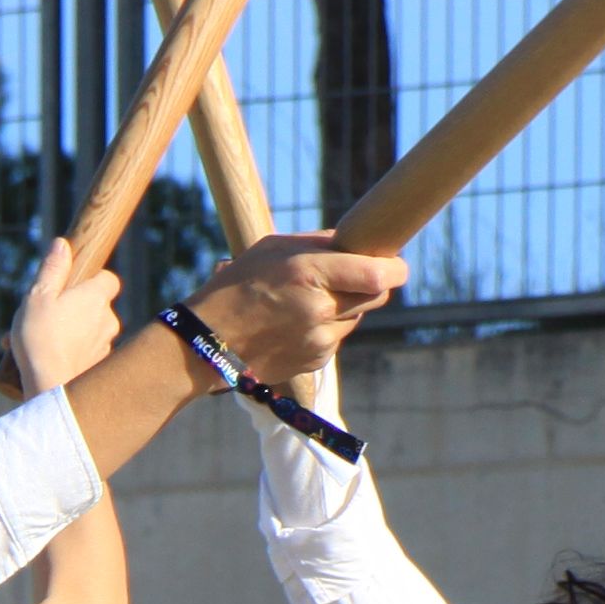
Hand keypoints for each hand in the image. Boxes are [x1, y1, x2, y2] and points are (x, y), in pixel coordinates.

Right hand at [6, 240, 120, 397]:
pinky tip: (46, 359)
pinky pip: (86, 354)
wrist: (50, 388)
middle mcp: (108, 320)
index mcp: (96, 298)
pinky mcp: (99, 368)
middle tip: (45, 316)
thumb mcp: (38, 297)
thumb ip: (52, 269)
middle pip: (96, 306)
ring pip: (89, 332)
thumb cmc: (41, 339)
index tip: (74, 285)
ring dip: (68, 332)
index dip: (93, 280)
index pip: (109, 279)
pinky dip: (70, 353)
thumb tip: (62, 244)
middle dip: (74, 309)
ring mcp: (106, 346)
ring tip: (36, 341)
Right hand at [187, 232, 402, 386]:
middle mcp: (320, 309)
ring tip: (311, 299)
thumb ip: (318, 244)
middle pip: (377, 297)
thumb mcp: (273, 249)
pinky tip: (298, 321)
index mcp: (308, 273)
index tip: (395, 263)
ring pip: (357, 318)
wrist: (209, 341)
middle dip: (374, 283)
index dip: (394, 268)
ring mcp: (320, 340)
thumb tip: (356, 242)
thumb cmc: (238, 286)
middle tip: (357, 274)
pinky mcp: (317, 361)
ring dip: (347, 306)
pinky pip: (338, 337)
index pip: (377, 275)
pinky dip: (328, 327)